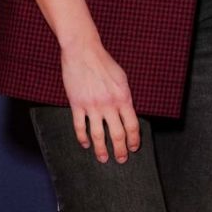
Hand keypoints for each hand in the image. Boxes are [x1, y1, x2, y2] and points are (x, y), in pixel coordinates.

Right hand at [60, 36, 140, 164]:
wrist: (83, 51)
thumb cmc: (104, 63)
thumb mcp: (122, 79)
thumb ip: (125, 97)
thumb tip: (128, 114)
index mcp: (123, 97)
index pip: (132, 125)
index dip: (134, 140)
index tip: (134, 148)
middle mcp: (109, 104)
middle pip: (117, 134)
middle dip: (121, 150)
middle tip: (121, 159)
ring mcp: (92, 105)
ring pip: (98, 135)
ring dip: (102, 150)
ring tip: (103, 159)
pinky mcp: (77, 104)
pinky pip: (80, 127)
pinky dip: (83, 138)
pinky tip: (86, 144)